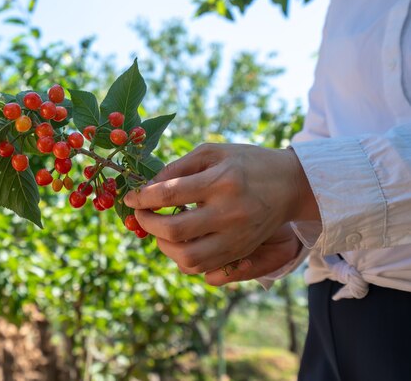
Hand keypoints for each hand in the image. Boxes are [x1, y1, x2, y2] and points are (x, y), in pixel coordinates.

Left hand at [123, 143, 317, 272]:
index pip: (169, 194)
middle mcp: (229, 213)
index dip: (142, 198)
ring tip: (159, 230)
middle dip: (147, 223)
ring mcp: (236, 237)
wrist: (290, 185)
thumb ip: (178, 167)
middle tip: (140, 214)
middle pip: (174, 231)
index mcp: (221, 181)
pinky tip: (178, 241)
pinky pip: (202, 268)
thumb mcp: (213, 152)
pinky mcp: (239, 252)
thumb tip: (147, 187)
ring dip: (162, 246)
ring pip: (187, 258)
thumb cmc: (245, 162)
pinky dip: (182, 258)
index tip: (130, 198)